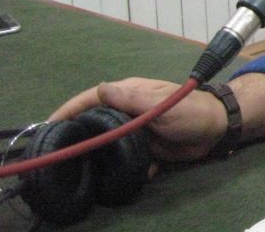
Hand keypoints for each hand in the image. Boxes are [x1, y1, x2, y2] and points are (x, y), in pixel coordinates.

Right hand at [50, 77, 227, 164]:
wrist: (216, 129)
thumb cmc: (190, 110)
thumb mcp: (160, 103)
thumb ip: (131, 98)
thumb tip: (99, 89)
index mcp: (129, 93)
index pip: (91, 98)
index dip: (69, 110)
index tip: (48, 125)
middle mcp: (128, 109)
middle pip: (95, 121)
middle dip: (78, 136)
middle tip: (60, 154)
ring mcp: (135, 128)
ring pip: (107, 142)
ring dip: (100, 155)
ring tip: (83, 169)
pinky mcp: (144, 146)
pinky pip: (126, 156)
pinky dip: (124, 166)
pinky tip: (124, 175)